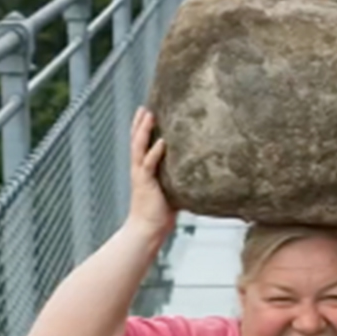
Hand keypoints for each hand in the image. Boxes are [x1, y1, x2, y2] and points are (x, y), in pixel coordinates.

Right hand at [127, 107, 174, 238]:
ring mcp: (141, 175)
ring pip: (139, 147)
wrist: (147, 229)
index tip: (147, 112)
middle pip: (136, 140)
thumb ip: (180, 179)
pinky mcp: (146, 183)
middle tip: (144, 106)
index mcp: (144, 169)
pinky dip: (155, 152)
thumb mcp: (172, 190)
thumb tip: (200, 174)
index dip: (143, 129)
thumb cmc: (161, 213)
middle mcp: (140, 169)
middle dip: (140, 123)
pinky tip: (162, 141)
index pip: (141, 144)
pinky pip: (150, 164)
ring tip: (149, 114)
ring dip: (144, 130)